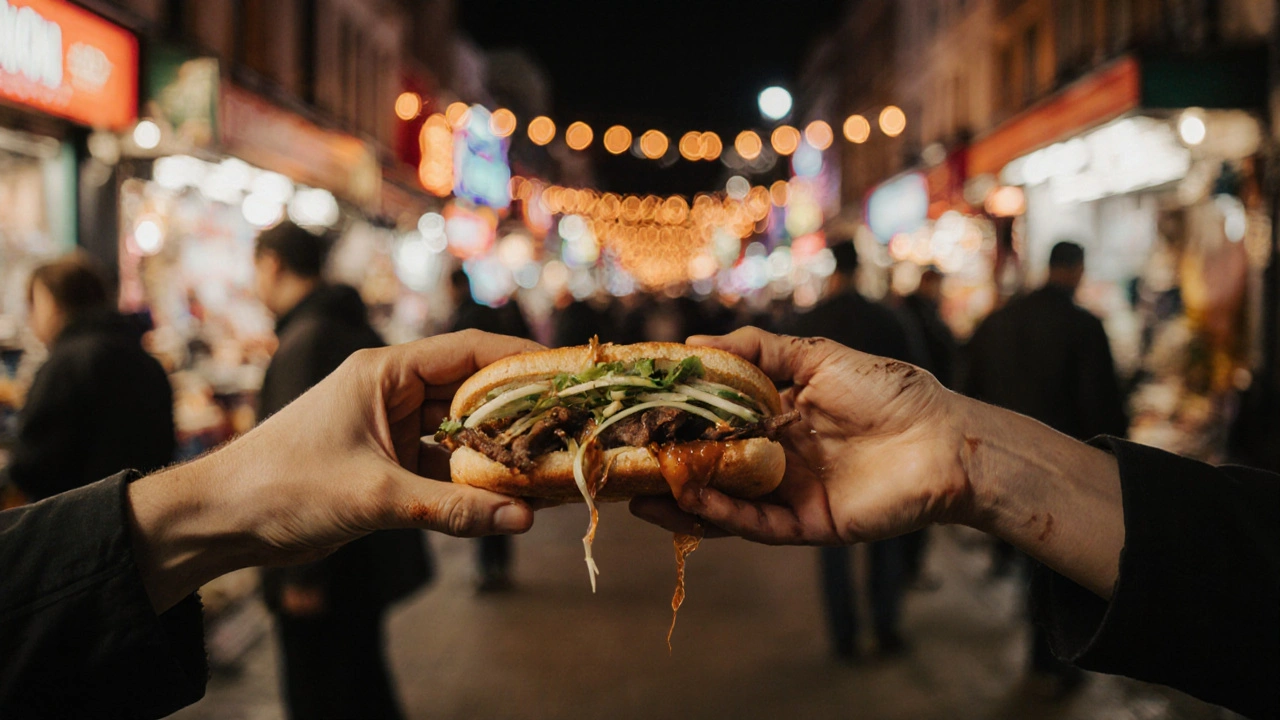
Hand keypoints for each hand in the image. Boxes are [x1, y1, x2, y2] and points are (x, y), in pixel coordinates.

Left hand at [128, 330, 544, 610]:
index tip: (569, 377)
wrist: (220, 521)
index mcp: (385, 372)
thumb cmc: (282, 487)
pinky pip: (445, 466)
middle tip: (572, 430)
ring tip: (551, 465)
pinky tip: (509, 497)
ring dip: (499, 451)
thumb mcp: (373, 497)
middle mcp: (393, 392)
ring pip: (463, 432)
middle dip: (520, 413)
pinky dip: (474, 481)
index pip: (469, 352)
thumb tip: (522, 520)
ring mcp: (391, 428)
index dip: (522, 362)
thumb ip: (451, 509)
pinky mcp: (388, 463)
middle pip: (474, 392)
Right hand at [630, 327, 971, 544]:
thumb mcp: (817, 357)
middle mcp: (777, 456)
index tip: (635, 411)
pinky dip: (721, 514)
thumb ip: (756, 351)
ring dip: (682, 498)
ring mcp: (790, 493)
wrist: (946, 441)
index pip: (715, 419)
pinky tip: (690, 499)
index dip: (677, 418)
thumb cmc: (890, 391)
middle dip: (668, 464)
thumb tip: (695, 344)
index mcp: (778, 415)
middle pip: (711, 464)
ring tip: (637, 493)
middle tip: (621, 460)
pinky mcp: (806, 524)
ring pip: (724, 501)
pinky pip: (755, 523)